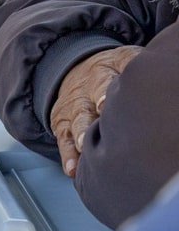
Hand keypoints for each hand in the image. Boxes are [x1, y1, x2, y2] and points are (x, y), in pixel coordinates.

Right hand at [50, 46, 142, 177]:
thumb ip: (140, 68)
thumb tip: (169, 75)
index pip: (107, 76)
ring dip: (79, 133)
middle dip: (94, 108)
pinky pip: (63, 140)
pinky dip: (67, 155)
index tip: (107, 99)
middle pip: (89, 99)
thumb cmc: (112, 73)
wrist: (73, 70)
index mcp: (105, 70)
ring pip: (76, 120)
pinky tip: (71, 168)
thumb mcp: (124, 61)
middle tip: (99, 116)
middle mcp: (87, 88)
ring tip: (83, 145)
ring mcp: (74, 107)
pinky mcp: (62, 124)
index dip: (107, 87)